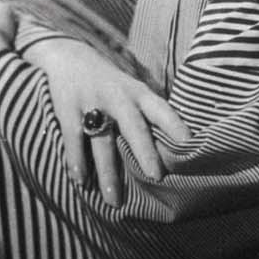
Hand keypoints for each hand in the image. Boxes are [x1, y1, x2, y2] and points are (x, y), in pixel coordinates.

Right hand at [29, 39, 190, 206]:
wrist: (70, 57)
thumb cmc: (112, 83)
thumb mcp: (134, 90)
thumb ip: (149, 114)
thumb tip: (177, 146)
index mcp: (140, 93)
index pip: (163, 110)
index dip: (177, 126)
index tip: (190, 145)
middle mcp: (119, 97)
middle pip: (135, 127)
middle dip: (145, 152)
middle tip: (157, 177)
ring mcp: (93, 103)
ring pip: (103, 142)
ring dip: (108, 172)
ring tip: (114, 200)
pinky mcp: (68, 110)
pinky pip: (74, 140)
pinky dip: (76, 162)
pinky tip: (81, 182)